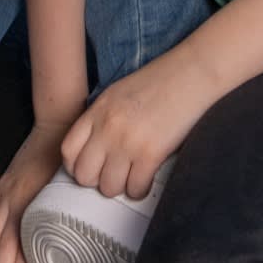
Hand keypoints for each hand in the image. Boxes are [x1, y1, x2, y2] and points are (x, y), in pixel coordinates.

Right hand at [0, 117, 73, 262]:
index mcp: (34, 204)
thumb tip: (78, 252)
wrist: (60, 120)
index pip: (21, 253)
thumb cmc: (73, 158)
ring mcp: (6, 192)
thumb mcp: (76, 188)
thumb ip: (72, 217)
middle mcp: (15, 201)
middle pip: (2, 251)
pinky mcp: (3, 184)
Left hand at [61, 55, 217, 202]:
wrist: (193, 73)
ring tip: (132, 176)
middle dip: (98, 180)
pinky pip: (136, 188)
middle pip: (84, 175)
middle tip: (113, 174)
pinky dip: (141, 189)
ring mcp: (127, 142)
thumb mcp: (119, 94)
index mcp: (98, 111)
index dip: (77, 166)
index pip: (68, 151)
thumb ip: (103, 119)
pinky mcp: (151, 153)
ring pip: (109, 187)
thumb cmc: (161, 81)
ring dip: (121, 186)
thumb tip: (96, 150)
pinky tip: (148, 178)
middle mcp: (107, 128)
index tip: (91, 167)